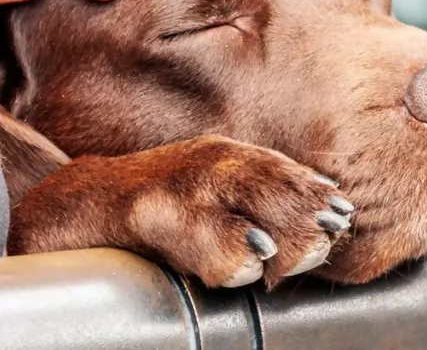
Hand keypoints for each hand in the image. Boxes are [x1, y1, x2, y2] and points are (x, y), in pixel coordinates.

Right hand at [8, 136, 354, 288]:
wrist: (83, 204)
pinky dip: (226, 253)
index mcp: (224, 158)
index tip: (343, 216)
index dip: (312, 192)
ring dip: (275, 229)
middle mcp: (203, 164)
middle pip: (264, 179)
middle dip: (302, 208)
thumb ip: (263, 201)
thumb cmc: (159, 205)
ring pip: (235, 198)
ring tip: (295, 253)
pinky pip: (193, 231)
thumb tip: (322, 218)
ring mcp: (175, 185)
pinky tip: (246, 267)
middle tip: (330, 234)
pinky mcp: (145, 211)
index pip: (278, 169)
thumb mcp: (215, 194)